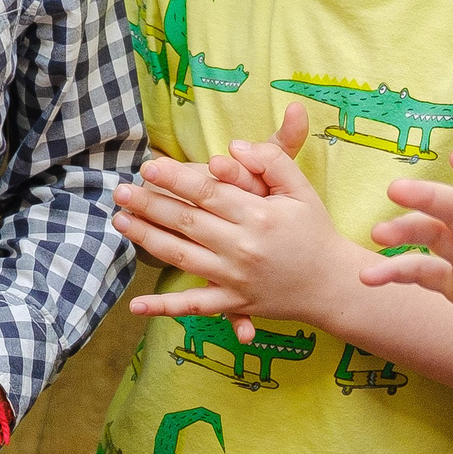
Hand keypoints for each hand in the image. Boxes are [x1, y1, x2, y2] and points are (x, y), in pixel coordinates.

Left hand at [119, 107, 357, 333]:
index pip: (208, 191)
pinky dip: (163, 307)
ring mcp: (236, 278)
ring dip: (145, 239)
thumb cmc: (314, 230)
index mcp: (259, 215)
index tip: (149, 166)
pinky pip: (193, 306)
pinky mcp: (234, 303)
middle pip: (186, 221)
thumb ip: (271, 161)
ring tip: (119, 221)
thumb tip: (232, 146)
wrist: (333, 284)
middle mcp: (243, 247)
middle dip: (149, 204)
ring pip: (181, 256)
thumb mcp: (301, 189)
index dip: (175, 178)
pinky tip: (134, 305)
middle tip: (119, 190)